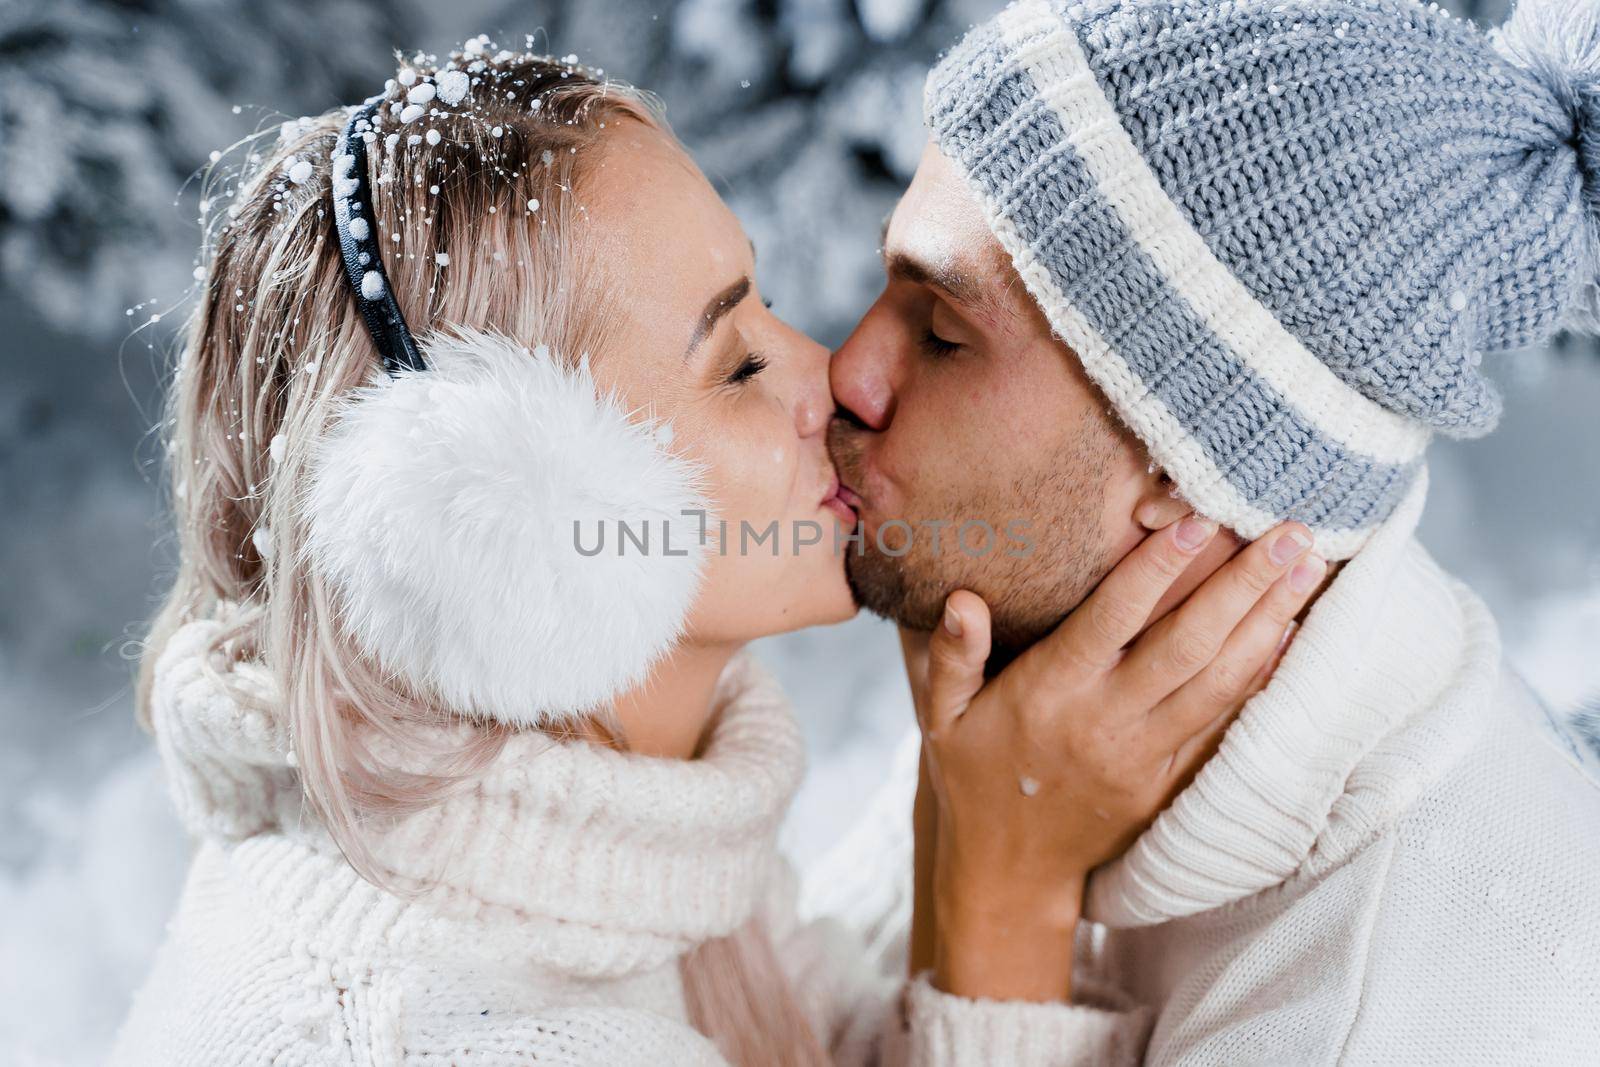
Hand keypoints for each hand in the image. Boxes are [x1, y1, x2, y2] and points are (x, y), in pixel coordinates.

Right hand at [906, 516, 1323, 1001]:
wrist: (1008, 870)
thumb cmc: (972, 776)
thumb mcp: (942, 717)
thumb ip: (950, 656)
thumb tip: (962, 600)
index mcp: (1049, 695)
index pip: (1110, 623)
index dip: (1154, 572)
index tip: (1198, 521)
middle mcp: (1105, 722)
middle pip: (1186, 647)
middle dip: (1242, 585)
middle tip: (1290, 532)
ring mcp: (1145, 755)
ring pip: (1219, 682)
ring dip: (1268, 622)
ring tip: (1308, 568)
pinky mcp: (1170, 779)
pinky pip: (1225, 723)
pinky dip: (1262, 677)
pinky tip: (1293, 635)